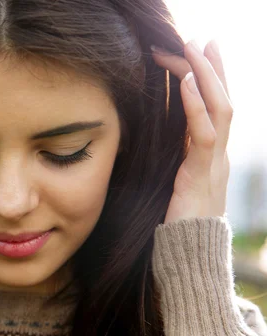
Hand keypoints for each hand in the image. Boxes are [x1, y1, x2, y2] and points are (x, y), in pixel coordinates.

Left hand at [152, 40, 231, 223]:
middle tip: (199, 37)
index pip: (213, 106)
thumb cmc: (172, 222)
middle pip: (223, 100)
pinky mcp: (201, 177)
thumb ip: (168, 158)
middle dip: (212, 67)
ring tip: (193, 48)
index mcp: (209, 155)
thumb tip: (151, 136)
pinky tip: (187, 82)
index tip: (193, 51)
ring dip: (207, 76)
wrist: (186, 257)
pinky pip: (204, 135)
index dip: (207, 78)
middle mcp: (218, 155)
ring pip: (221, 110)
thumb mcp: (170, 181)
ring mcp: (215, 165)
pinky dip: (196, 106)